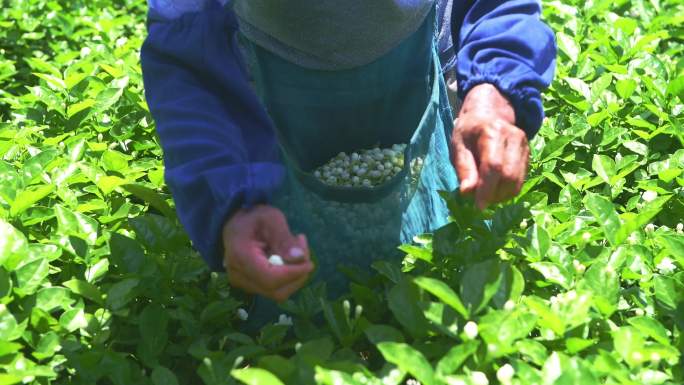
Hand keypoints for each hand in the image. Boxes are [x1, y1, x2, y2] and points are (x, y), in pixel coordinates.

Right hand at [222, 205, 312, 302]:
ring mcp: (243, 284)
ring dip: (295, 276)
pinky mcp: (251, 286)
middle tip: (303, 248)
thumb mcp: (271, 218)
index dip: (293, 274)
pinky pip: (275, 289)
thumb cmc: (254, 218)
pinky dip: (288, 277)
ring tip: (297, 249)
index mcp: (240, 256)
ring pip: (278, 293)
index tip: (310, 263)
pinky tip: (288, 258)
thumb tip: (299, 258)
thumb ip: (284, 238)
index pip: (270, 278)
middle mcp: (238, 276)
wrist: (235, 224)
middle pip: (276, 290)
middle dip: (297, 274)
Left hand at [450, 83, 529, 209]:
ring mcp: (524, 146)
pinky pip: (521, 180)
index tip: (478, 206)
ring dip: (501, 196)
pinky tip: (495, 189)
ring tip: (486, 195)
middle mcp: (513, 137)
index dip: (486, 189)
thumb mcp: (458, 145)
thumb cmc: (469, 131)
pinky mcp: (529, 155)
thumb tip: (467, 193)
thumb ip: (463, 168)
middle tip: (479, 201)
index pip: (493, 166)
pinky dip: (508, 191)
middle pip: (509, 175)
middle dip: (494, 195)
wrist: (490, 113)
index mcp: (492, 132)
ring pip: (518, 181)